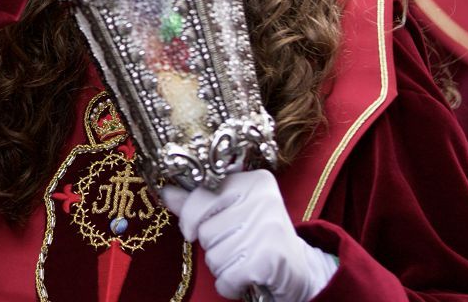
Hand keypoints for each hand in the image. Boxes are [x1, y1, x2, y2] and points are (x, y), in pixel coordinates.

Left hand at [162, 170, 336, 300]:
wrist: (300, 271)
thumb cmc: (259, 237)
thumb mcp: (233, 211)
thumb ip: (199, 202)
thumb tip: (167, 193)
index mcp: (253, 181)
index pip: (200, 197)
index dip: (190, 219)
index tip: (193, 230)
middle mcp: (262, 199)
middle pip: (205, 230)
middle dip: (214, 246)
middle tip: (238, 246)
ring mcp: (267, 228)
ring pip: (213, 256)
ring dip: (223, 267)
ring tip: (245, 260)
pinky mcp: (268, 259)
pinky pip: (226, 277)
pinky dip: (230, 285)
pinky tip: (247, 278)